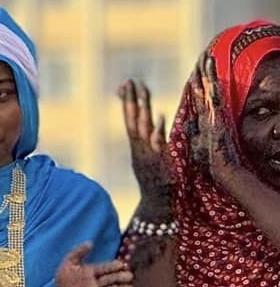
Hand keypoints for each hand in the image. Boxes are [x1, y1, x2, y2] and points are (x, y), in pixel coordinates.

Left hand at [53, 242, 134, 286]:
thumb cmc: (65, 281)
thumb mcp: (68, 265)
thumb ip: (77, 253)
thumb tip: (90, 243)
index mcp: (91, 272)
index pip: (104, 268)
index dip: (112, 266)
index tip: (120, 264)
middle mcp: (95, 284)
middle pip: (110, 280)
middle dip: (120, 278)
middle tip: (129, 276)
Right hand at [119, 79, 173, 201]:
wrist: (157, 205)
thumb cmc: (159, 183)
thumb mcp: (152, 159)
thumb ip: (153, 140)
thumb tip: (155, 121)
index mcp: (139, 147)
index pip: (131, 119)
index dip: (129, 101)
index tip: (127, 83)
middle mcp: (139, 149)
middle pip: (132, 120)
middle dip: (130, 100)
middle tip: (130, 81)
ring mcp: (147, 155)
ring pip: (140, 129)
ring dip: (140, 110)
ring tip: (139, 92)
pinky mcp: (157, 162)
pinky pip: (157, 144)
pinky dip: (157, 131)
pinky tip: (160, 117)